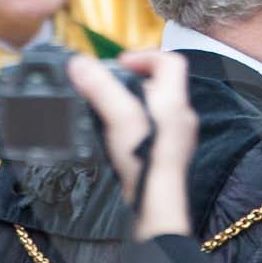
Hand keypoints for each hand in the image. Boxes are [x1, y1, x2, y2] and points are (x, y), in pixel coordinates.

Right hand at [66, 51, 196, 241]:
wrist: (156, 206)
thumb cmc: (146, 160)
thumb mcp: (120, 118)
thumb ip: (101, 88)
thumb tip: (79, 64)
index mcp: (176, 101)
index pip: (170, 62)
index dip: (145, 56)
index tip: (120, 64)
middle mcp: (182, 118)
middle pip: (161, 86)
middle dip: (132, 82)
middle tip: (108, 88)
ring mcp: (177, 139)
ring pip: (155, 110)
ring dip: (131, 106)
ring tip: (107, 112)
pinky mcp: (167, 158)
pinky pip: (152, 132)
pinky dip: (134, 128)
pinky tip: (115, 139)